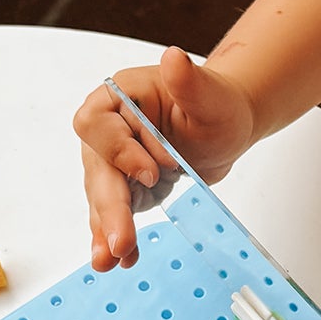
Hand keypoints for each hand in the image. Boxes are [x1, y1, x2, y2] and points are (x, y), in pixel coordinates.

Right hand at [73, 47, 256, 269]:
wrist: (223, 130)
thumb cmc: (216, 106)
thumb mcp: (211, 95)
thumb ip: (190, 81)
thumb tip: (174, 58)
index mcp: (118, 98)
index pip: (99, 126)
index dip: (120, 151)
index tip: (152, 171)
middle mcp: (108, 130)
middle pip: (97, 170)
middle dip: (110, 208)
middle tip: (120, 242)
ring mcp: (112, 163)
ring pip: (101, 198)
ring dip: (105, 231)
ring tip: (109, 260)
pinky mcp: (124, 189)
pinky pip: (113, 215)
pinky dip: (115, 238)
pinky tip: (120, 260)